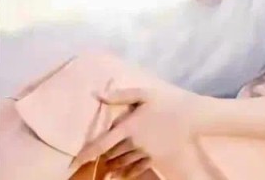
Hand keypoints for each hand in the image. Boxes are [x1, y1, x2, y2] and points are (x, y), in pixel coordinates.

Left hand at [71, 85, 198, 177]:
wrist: (191, 116)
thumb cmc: (167, 101)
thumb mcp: (144, 94)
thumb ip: (120, 95)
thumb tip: (98, 95)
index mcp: (129, 126)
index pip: (101, 144)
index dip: (85, 155)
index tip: (72, 163)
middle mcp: (134, 143)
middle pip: (111, 154)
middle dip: (103, 156)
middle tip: (94, 159)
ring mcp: (145, 152)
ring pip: (122, 162)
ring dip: (113, 164)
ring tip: (107, 166)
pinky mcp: (154, 158)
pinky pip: (136, 169)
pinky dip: (127, 172)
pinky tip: (123, 173)